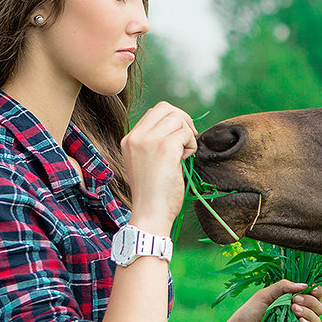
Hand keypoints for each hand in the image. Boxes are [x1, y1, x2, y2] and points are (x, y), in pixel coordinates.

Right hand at [121, 101, 196, 235]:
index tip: (180, 138)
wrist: (150, 213)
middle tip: (188, 140)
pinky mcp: (164, 148)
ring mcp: (149, 141)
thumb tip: (179, 127)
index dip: (174, 119)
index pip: (155, 112)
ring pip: (178, 119)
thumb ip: (155, 143)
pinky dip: (191, 145)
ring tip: (184, 154)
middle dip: (183, 120)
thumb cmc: (153, 194)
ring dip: (188, 135)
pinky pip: (186, 134)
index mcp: (129, 140)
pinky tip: (185, 160)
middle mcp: (136, 137)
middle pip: (166, 108)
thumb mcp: (147, 162)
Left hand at [219, 280, 321, 321]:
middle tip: (295, 301)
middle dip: (310, 302)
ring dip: (309, 313)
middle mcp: (296, 315)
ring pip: (317, 320)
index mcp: (290, 302)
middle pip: (318, 307)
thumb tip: (305, 285)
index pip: (311, 296)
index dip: (315, 292)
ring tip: (294, 311)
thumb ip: (283, 287)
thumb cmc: (247, 316)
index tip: (311, 289)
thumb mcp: (264, 295)